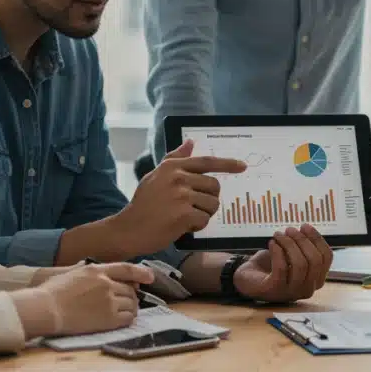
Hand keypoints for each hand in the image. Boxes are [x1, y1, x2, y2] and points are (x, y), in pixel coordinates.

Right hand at [14, 262, 154, 338]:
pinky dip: (129, 318)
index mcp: (97, 270)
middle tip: (129, 301)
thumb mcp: (74, 272)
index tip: (150, 276)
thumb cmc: (53, 291)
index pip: (126, 269)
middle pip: (130, 289)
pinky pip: (128, 318)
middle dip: (132, 295)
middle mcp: (106, 284)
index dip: (141, 272)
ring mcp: (108, 301)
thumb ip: (91, 272)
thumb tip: (102, 274)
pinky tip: (123, 319)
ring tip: (126, 311)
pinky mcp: (108, 319)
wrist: (46, 308)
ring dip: (132, 307)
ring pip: (132, 303)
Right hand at [112, 140, 245, 255]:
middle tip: (194, 207)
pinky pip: (205, 219)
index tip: (242, 166)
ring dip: (204, 214)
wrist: (128, 229)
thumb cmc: (143, 204)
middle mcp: (178, 177)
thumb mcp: (155, 176)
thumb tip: (190, 142)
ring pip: (212, 204)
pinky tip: (182, 226)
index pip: (206, 162)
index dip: (227, 164)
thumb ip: (174, 158)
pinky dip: (197, 226)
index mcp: (172, 166)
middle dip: (209, 198)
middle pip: (214, 186)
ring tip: (185, 217)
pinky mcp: (183, 214)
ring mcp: (181, 195)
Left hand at [233, 225, 332, 302]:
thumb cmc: (272, 266)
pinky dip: (277, 252)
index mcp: (316, 280)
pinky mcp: (275, 290)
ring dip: (289, 244)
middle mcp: (307, 289)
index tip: (305, 226)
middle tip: (289, 229)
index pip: (326, 257)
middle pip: (314, 260)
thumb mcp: (292, 255)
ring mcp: (292, 292)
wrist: (247, 279)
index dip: (317, 239)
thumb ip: (303, 247)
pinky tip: (272, 243)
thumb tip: (307, 230)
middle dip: (302, 240)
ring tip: (278, 235)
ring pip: (300, 264)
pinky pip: (282, 268)